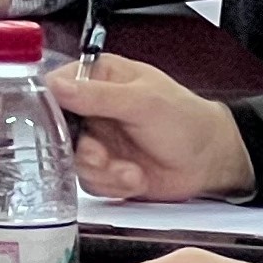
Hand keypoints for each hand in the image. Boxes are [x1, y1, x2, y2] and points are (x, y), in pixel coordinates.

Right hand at [53, 52, 253, 200]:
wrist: (212, 161)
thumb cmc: (187, 120)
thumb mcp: (142, 102)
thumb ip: (97, 95)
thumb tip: (57, 87)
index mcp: (99, 78)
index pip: (55, 86)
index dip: (49, 107)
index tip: (59, 125)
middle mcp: (93, 109)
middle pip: (58, 130)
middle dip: (81, 149)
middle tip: (100, 154)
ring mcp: (99, 140)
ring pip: (73, 160)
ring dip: (104, 170)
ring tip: (130, 170)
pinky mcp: (107, 168)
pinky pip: (91, 182)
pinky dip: (114, 184)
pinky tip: (136, 177)